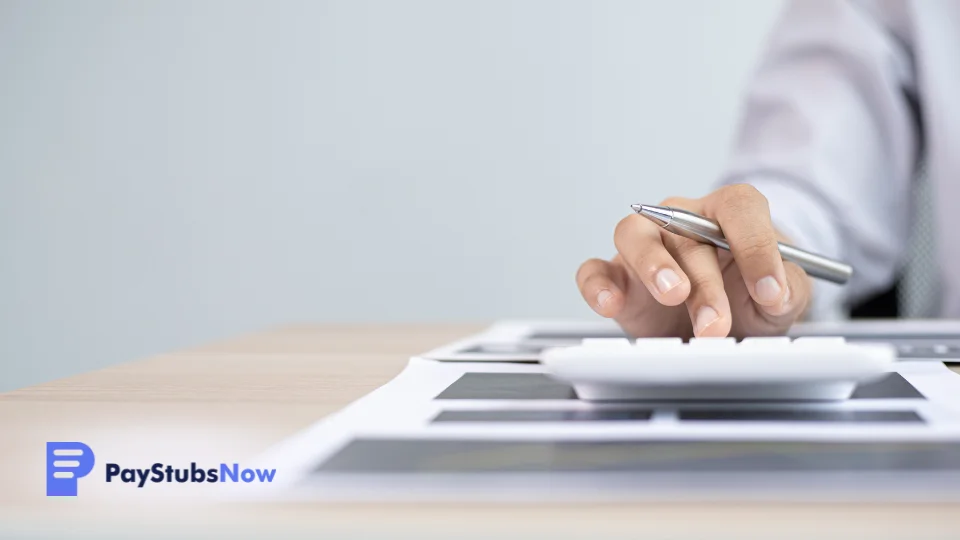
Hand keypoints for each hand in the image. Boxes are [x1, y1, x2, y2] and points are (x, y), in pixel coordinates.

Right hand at [576, 184, 811, 338]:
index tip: (769, 289)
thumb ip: (788, 288)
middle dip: (704, 282)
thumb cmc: (750, 296)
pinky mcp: (617, 277)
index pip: (739, 208)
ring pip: (633, 234)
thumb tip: (775, 291)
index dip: (755, 245)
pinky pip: (594, 270)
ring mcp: (644, 247)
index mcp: (726, 214)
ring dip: (653, 265)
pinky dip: (598, 285)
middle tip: (716, 322)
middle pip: (684, 229)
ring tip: (672, 295)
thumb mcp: (784, 295)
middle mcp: (680, 221)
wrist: (727, 322)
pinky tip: (610, 304)